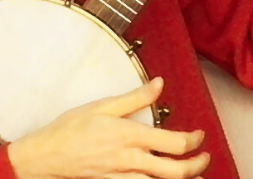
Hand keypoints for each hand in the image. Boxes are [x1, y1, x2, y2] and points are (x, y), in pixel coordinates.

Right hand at [8, 77, 208, 178]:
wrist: (46, 156)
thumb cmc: (71, 128)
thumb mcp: (102, 106)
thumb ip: (135, 97)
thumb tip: (158, 84)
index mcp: (129, 136)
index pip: (174, 144)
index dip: (193, 140)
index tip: (199, 135)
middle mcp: (130, 160)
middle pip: (174, 171)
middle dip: (196, 166)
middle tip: (205, 157)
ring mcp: (122, 176)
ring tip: (193, 174)